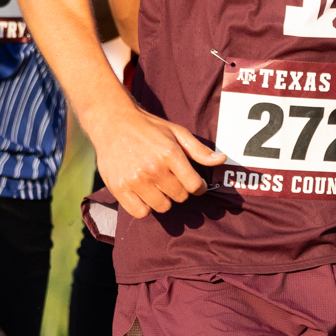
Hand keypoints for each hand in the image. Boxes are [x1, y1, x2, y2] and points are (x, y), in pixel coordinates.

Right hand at [86, 102, 226, 218]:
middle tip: (170, 179)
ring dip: (163, 199)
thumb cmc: (149, 128)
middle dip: (179, 190)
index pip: (194, 186)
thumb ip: (199, 150)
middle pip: (180, 197)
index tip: (194, 184)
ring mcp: (135, 180)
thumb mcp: (177, 132)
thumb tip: (222, 160)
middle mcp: (153, 168)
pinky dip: (145, 207)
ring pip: (162, 207)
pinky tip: (143, 194)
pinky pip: (141, 213)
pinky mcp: (119, 189)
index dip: (198, 187)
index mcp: (170, 153)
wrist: (113, 122)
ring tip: (156, 185)